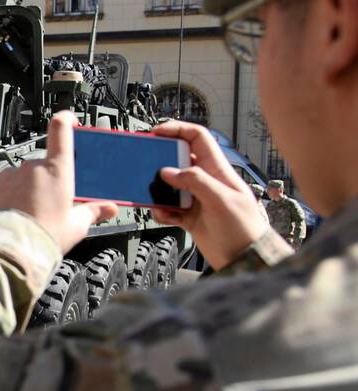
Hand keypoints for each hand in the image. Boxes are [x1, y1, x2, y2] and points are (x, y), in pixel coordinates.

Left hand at [0, 111, 118, 252]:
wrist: (8, 252)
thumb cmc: (44, 239)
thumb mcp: (75, 226)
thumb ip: (92, 212)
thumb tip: (109, 208)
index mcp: (57, 170)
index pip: (61, 130)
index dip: (65, 120)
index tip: (68, 119)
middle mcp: (32, 166)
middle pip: (42, 166)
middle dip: (44, 181)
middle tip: (46, 205)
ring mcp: (8, 173)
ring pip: (20, 177)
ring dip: (23, 189)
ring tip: (25, 215)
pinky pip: (0, 185)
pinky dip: (4, 195)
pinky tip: (8, 213)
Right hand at [149, 120, 269, 269]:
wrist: (246, 260)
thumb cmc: (244, 228)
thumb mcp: (221, 200)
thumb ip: (195, 182)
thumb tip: (167, 172)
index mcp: (217, 169)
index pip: (197, 137)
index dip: (177, 130)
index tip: (157, 132)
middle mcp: (205, 181)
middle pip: (177, 159)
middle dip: (159, 161)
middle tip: (144, 163)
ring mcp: (196, 198)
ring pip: (168, 185)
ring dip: (157, 190)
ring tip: (152, 196)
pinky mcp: (189, 216)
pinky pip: (167, 208)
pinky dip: (161, 211)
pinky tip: (163, 215)